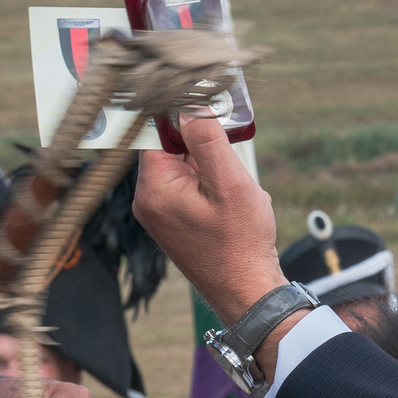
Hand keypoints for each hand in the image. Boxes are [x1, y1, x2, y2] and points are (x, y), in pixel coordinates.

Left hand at [137, 112, 286, 328]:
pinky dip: (214, 187)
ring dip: (213, 170)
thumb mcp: (229, 182)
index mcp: (154, 189)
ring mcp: (160, 214)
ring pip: (185, 168)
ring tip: (234, 195)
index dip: (187, 122)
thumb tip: (190, 106)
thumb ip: (207, 140)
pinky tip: (232, 206)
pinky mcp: (175, 222)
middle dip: (206, 151)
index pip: (159, 134)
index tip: (213, 122)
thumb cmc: (240, 242)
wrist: (247, 291)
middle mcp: (149, 201)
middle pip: (172, 150)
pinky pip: (190, 188)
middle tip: (231, 167)